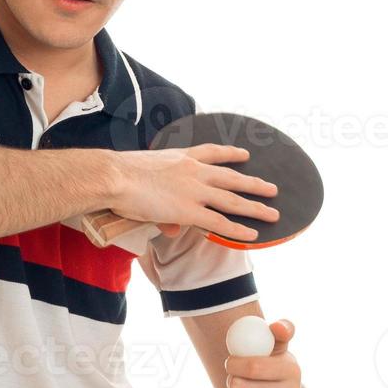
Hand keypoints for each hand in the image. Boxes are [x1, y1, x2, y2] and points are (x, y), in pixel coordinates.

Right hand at [112, 144, 279, 242]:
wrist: (114, 176)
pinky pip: (220, 222)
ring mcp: (194, 191)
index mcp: (181, 157)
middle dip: (254, 183)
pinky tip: (253, 235)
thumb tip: (171, 228)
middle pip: (232, 177)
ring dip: (255, 207)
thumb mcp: (144, 179)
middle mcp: (194, 172)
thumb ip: (161, 202)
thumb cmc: (119, 175)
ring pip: (233, 200)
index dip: (231, 154)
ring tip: (273, 213)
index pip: (212, 152)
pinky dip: (239, 230)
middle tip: (272, 188)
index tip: (245, 154)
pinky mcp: (189, 211)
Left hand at [223, 319, 302, 387]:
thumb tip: (278, 327)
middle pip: (238, 386)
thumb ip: (279, 332)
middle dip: (230, 381)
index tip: (231, 363)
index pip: (251, 367)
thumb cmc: (270, 371)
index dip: (233, 364)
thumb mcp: (275, 349)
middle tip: (238, 382)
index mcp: (292, 371)